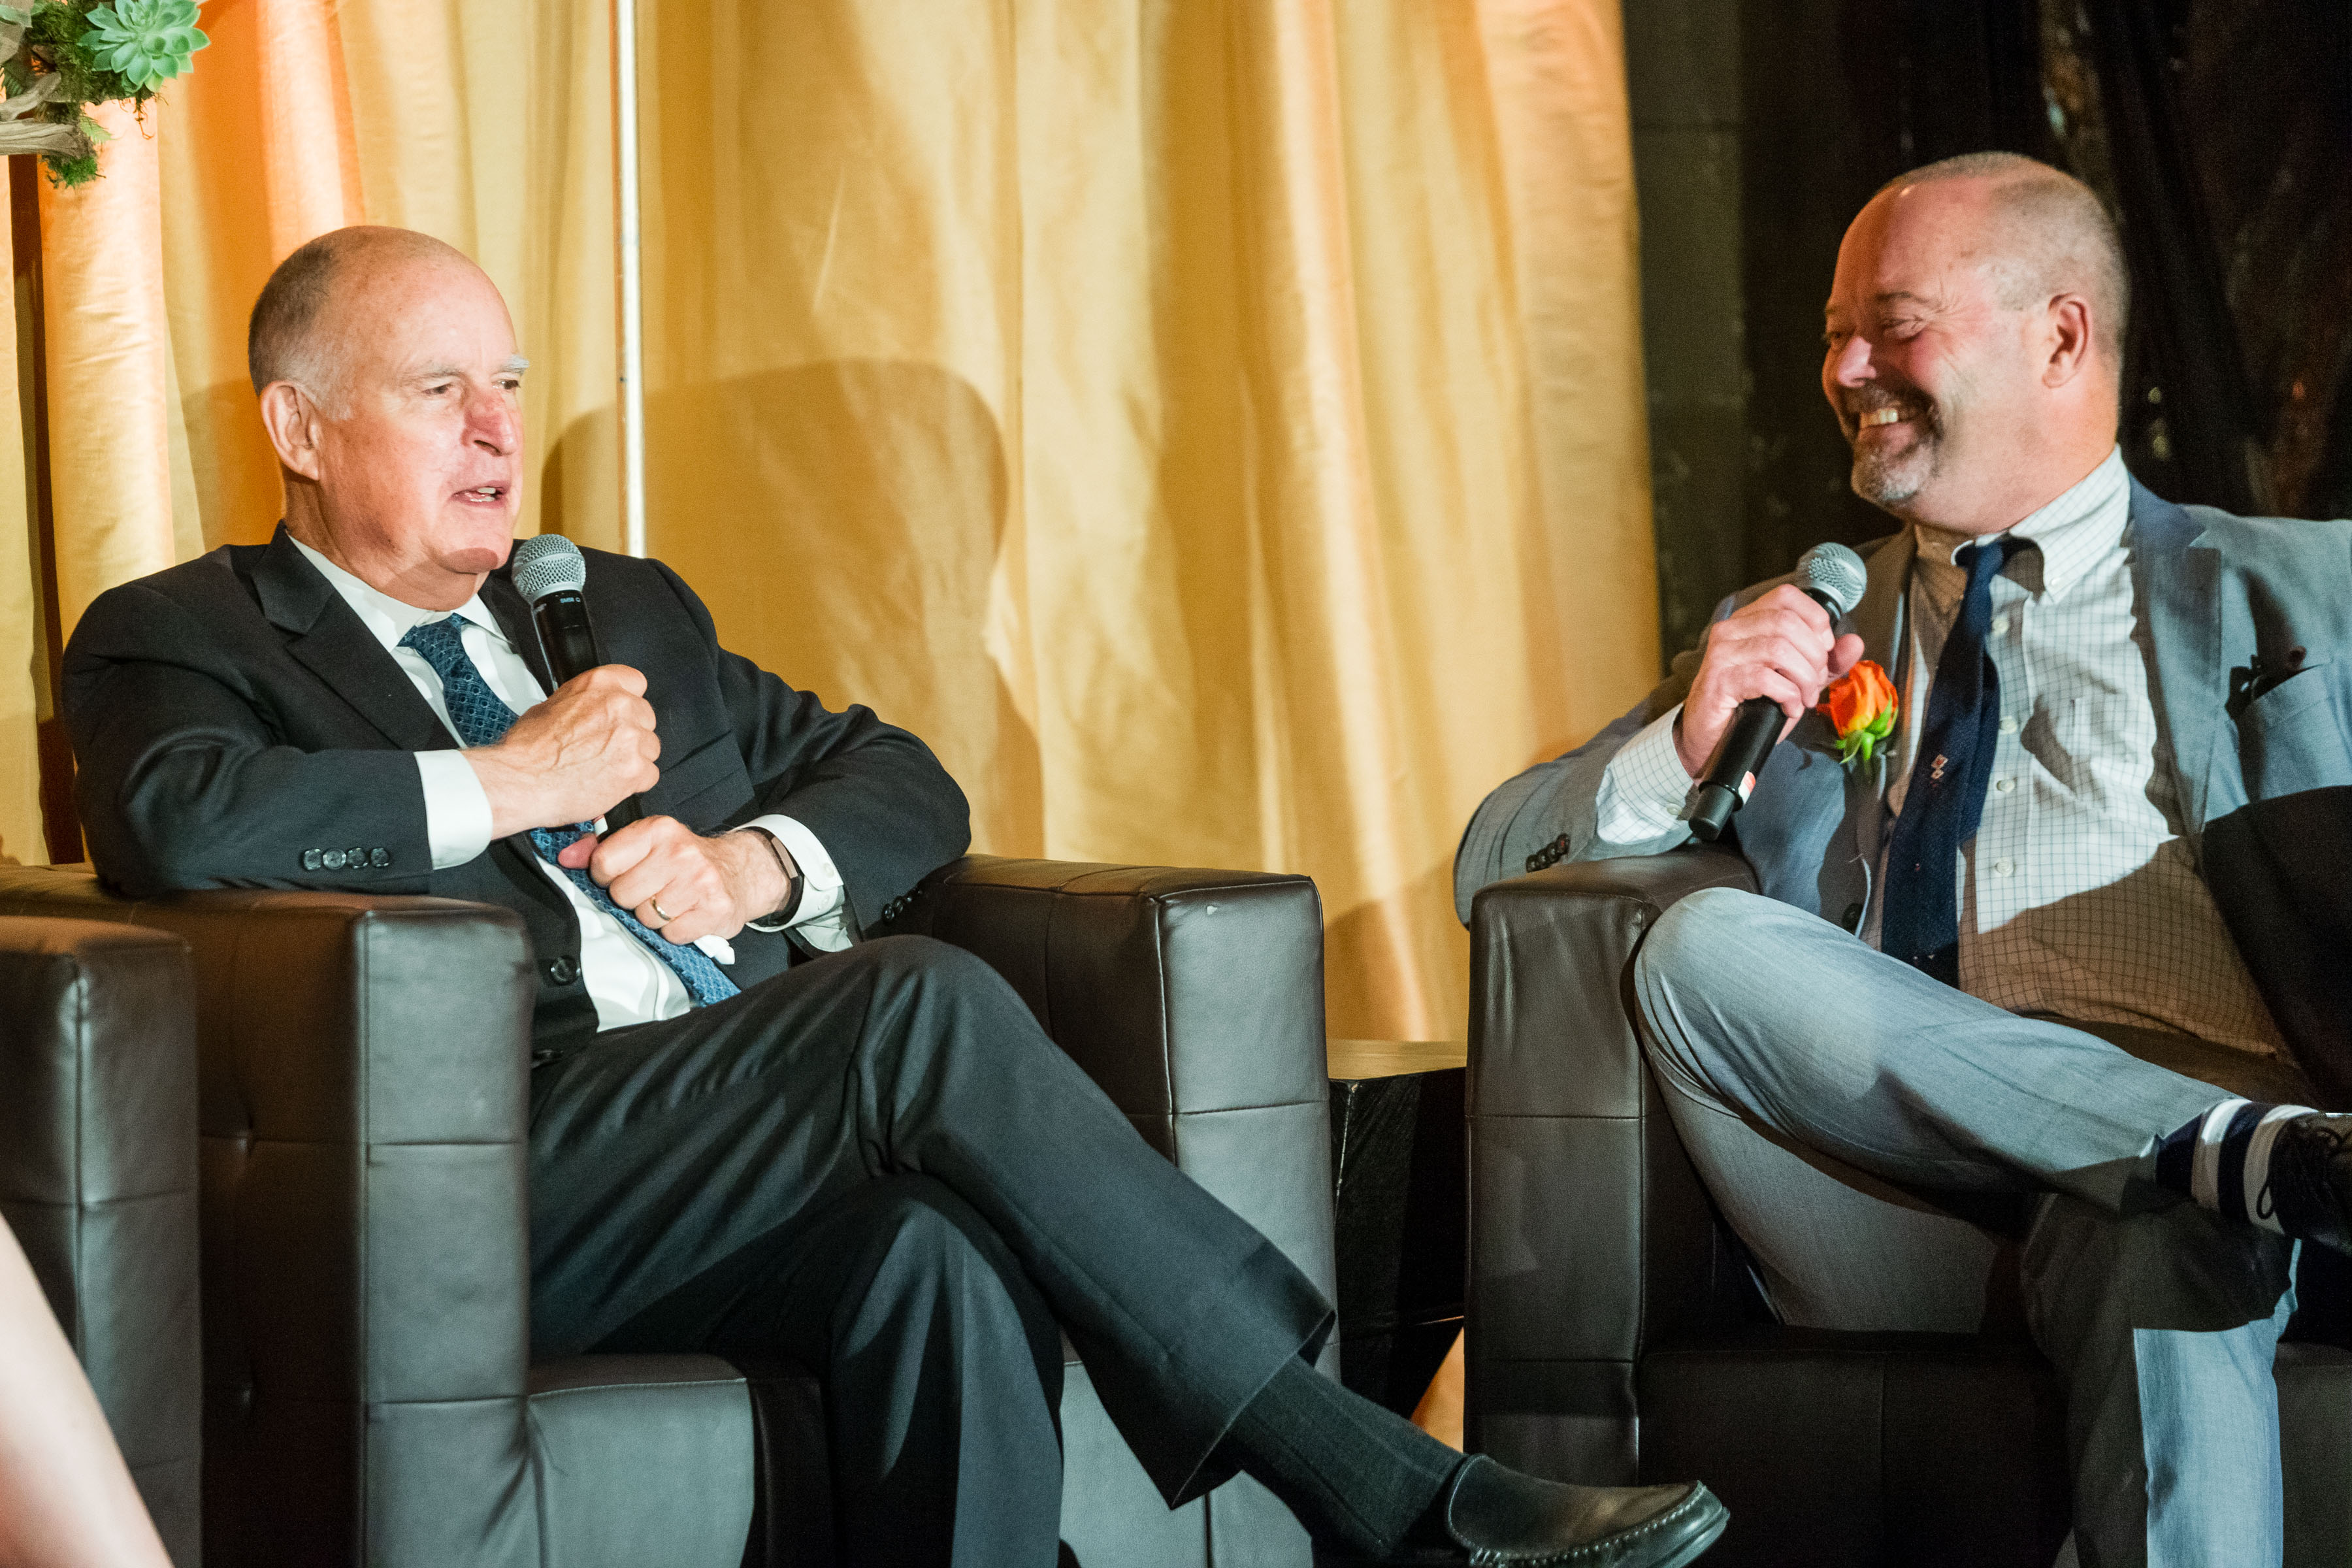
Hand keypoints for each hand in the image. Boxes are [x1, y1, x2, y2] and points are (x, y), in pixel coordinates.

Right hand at [466, 665, 659, 836]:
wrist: (520, 781)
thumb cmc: (528, 750)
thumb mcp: (550, 705)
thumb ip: (584, 702)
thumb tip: (593, 707)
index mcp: (599, 684)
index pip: (635, 682)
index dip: (628, 701)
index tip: (623, 713)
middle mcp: (619, 707)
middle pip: (646, 717)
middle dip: (631, 733)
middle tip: (606, 747)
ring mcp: (631, 738)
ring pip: (650, 747)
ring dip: (633, 758)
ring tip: (603, 767)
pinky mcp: (635, 769)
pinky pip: (650, 775)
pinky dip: (634, 782)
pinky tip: (610, 782)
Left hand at [557, 818, 795, 945]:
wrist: (739, 872)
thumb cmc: (685, 860)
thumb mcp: (646, 843)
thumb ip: (602, 848)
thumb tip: (565, 858)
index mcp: (658, 829)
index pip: (604, 863)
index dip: (607, 876)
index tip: (624, 874)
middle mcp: (680, 851)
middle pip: (623, 895)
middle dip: (633, 899)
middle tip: (653, 890)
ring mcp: (699, 881)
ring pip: (646, 917)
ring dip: (655, 917)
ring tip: (672, 901)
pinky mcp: (715, 909)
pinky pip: (671, 934)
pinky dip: (676, 931)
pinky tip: (687, 914)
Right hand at [1675, 586, 1864, 776]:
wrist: (1712, 740)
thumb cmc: (1751, 707)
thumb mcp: (1796, 681)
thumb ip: (1826, 662)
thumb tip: (1854, 642)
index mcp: (1748, 621)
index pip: (1787, 596)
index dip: (1815, 619)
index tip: (1823, 651)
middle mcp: (1731, 630)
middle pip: (1787, 623)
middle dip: (1814, 657)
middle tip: (1815, 684)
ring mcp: (1721, 654)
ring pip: (1778, 649)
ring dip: (1804, 679)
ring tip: (1804, 698)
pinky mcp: (1718, 681)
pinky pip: (1765, 678)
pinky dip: (1788, 695)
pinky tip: (1788, 707)